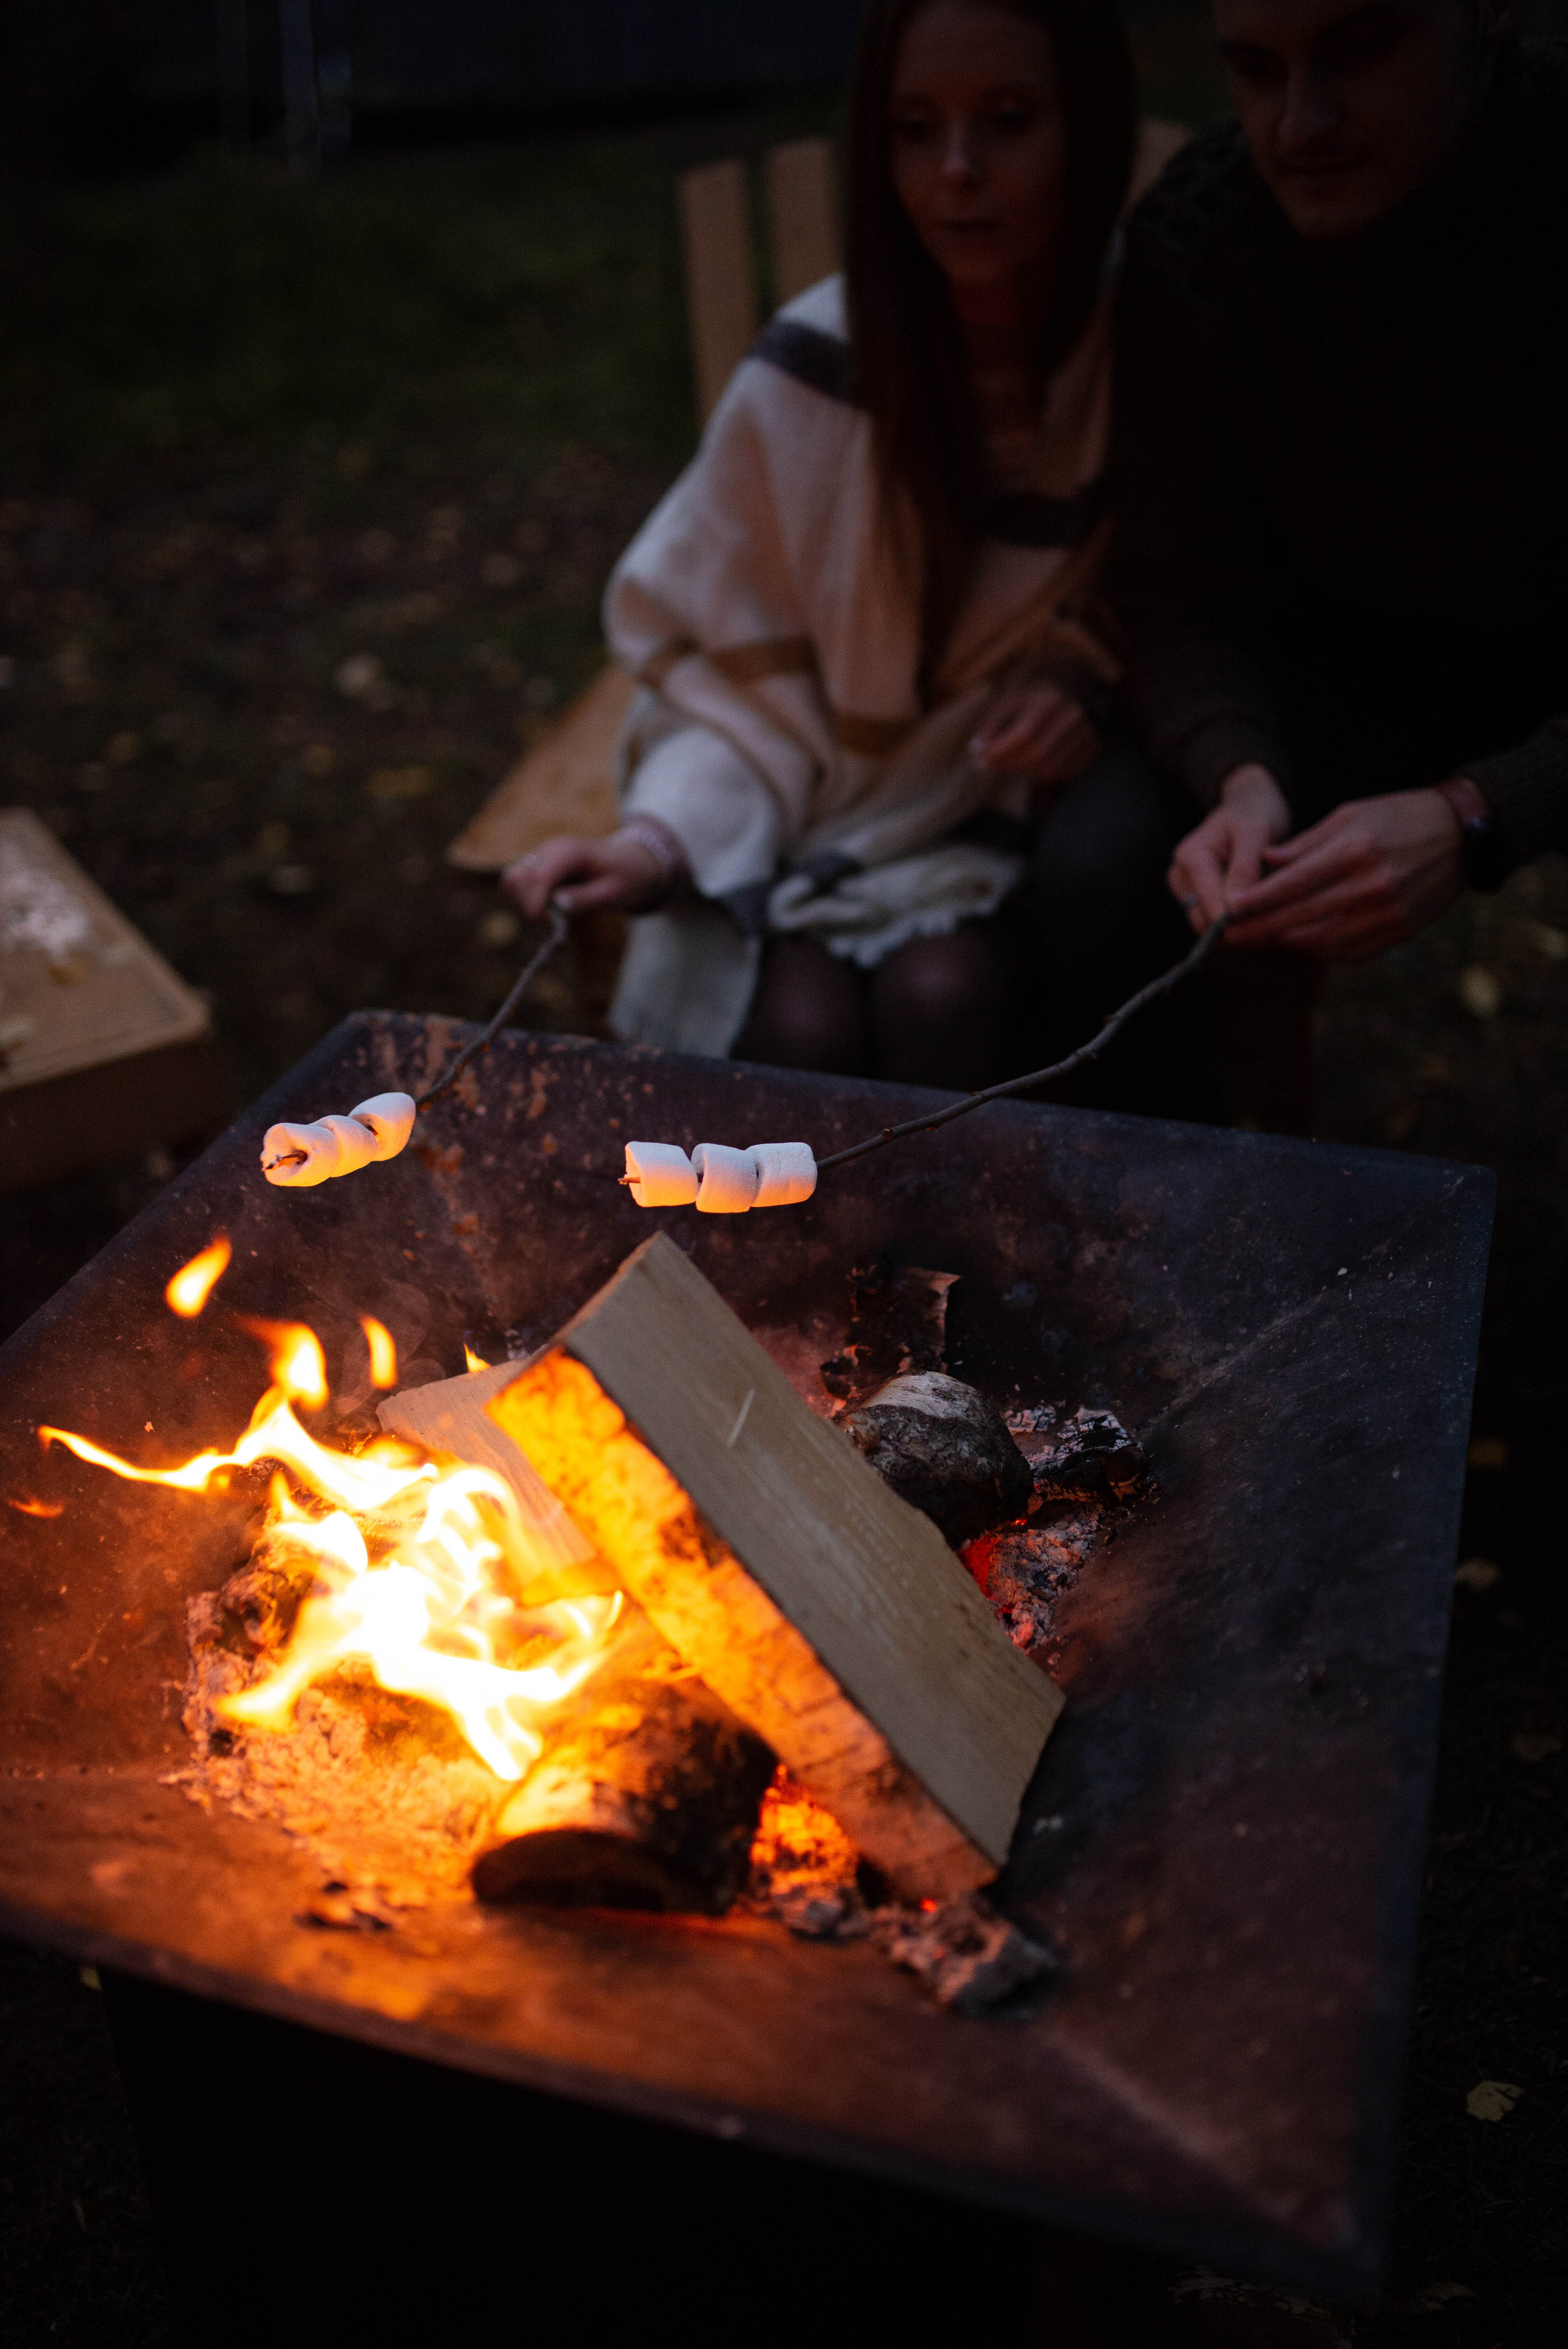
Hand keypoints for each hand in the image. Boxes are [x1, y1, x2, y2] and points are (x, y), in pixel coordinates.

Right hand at [502, 830, 666, 917]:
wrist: (631, 863)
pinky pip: (520, 881)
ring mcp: (543, 855)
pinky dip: (527, 897)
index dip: (534, 904)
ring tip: (548, 913)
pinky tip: (548, 906)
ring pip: (513, 878)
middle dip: (527, 904)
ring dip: (524, 901)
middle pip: (517, 877)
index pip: (538, 877)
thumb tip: (558, 904)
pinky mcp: (540, 863)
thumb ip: (586, 899)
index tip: (545, 924)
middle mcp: (551, 849)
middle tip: (550, 921)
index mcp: (570, 853)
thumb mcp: (614, 894)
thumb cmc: (626, 879)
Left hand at [969, 682, 1101, 784]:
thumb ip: (991, 728)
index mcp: (1048, 700)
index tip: (983, 760)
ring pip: (1049, 769)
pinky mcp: (1092, 748)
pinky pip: (1063, 774)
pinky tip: (1031, 763)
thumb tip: (977, 752)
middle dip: (1009, 765)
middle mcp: (1071, 716)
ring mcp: (1085, 733)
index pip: (1024, 734)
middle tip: (992, 765)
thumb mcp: (1008, 706)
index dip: (1001, 752)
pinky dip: (1042, 774)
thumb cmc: (1032, 701)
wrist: (1070, 693)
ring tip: (1011, 762)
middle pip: (1037, 755)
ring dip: (1024, 772)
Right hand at [1168, 763, 1291, 929]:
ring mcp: (1186, 889)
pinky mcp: (1196, 898)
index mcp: (1190, 857)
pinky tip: (1260, 916)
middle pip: (1202, 922)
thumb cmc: (1254, 812)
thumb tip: (1234, 908)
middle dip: (1236, 928)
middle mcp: (1181, 876)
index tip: (1267, 927)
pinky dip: (1236, 925)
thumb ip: (1244, 867)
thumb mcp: (1255, 831)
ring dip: (1237, 929)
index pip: (1206, 906)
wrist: (1248, 805)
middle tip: (1275, 926)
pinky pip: (1213, 923)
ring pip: (1207, 927)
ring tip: (1271, 918)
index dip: (1235, 922)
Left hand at [1223, 787, 1464, 959]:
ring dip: (1285, 940)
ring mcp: (1386, 915)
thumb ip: (1304, 844)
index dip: (1257, 901)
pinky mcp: (1397, 933)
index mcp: (1355, 852)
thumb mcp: (1350, 814)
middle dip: (1260, 928)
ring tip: (1258, 936)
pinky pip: (1345, 951)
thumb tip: (1262, 864)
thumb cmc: (1398, 817)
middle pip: (1300, 917)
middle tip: (1227, 935)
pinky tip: (1299, 939)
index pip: (1293, 884)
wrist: (1461, 837)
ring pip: (1319, 940)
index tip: (1228, 910)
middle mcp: (1371, 887)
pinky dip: (1317, 947)